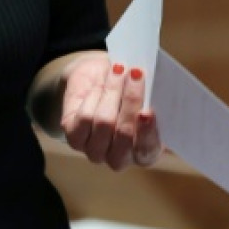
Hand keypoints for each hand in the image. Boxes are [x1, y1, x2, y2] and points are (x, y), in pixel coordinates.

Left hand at [59, 53, 162, 170]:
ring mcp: (96, 151)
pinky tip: (100, 84)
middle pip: (125, 134)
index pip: (148, 150)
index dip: (148, 132)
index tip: (148, 111)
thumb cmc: (129, 88)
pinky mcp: (75, 139)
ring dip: (113, 91)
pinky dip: (95, 96)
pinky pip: (85, 118)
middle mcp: (120, 158)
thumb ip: (151, 98)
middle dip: (131, 101)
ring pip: (105, 122)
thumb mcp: (145, 92)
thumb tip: (153, 89)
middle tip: (136, 73)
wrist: (97, 80)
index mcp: (146, 153)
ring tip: (119, 70)